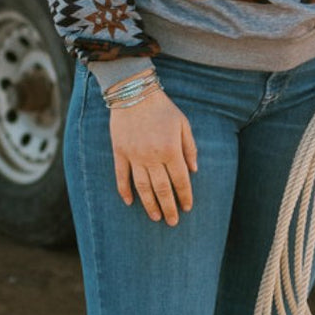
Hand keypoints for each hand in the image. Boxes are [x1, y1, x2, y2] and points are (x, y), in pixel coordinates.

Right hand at [109, 78, 197, 226]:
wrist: (134, 92)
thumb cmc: (162, 107)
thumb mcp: (183, 123)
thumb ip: (189, 147)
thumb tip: (194, 170)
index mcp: (170, 149)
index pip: (180, 180)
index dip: (185, 195)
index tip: (188, 207)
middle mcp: (152, 156)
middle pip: (162, 189)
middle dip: (169, 207)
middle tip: (173, 222)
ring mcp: (134, 156)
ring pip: (143, 187)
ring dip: (150, 204)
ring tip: (156, 217)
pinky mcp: (120, 152)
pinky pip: (121, 176)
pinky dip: (124, 191)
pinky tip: (129, 203)